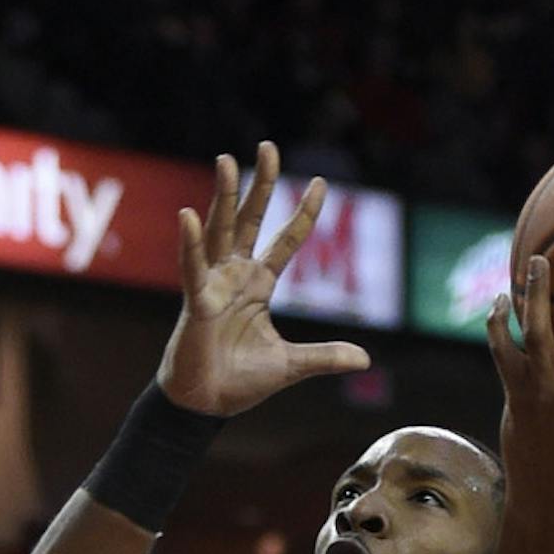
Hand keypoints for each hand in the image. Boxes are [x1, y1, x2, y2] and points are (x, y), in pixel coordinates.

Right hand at [160, 147, 372, 417]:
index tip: (321, 183)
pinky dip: (190, 244)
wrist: (206, 406)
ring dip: (223, 196)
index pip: (287, 240)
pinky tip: (188, 216)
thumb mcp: (290, 365)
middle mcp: (236, 276)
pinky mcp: (196, 303)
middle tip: (269, 147)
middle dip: (261, 184)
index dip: (305, 213)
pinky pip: (192, 268)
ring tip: (226, 160)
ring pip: (220, 230)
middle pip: (251, 220)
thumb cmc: (238, 382)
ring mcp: (215, 285)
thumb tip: (364, 359)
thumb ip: (324, 356)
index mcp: (259, 285)